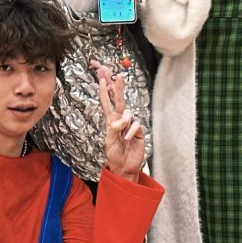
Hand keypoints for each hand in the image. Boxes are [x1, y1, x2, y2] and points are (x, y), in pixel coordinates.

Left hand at [95, 62, 145, 180]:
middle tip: (119, 76)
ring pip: (128, 113)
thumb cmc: (114, 154)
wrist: (124, 167)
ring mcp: (130, 125)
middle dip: (118, 88)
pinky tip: (128, 138)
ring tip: (121, 133)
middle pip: (119, 101)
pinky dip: (131, 131)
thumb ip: (113, 129)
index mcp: (110, 121)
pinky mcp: (139, 131)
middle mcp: (120, 121)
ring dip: (124, 121)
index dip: (104, 92)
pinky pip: (136, 125)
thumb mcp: (109, 141)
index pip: (107, 104)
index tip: (102, 80)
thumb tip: (119, 121)